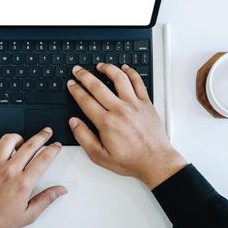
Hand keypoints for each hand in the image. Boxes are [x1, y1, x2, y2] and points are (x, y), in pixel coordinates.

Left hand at [0, 128, 66, 227]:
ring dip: (19, 137)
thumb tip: (60, 190)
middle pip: (30, 145)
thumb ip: (46, 199)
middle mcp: (9, 171)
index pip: (43, 159)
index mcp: (22, 183)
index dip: (53, 149)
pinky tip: (3, 147)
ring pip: (9, 139)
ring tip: (23, 141)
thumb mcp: (28, 215)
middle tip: (47, 132)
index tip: (56, 146)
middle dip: (42, 136)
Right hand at [67, 63, 186, 188]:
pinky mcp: (146, 103)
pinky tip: (125, 68)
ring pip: (119, 78)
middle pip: (98, 86)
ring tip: (100, 65)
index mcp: (106, 123)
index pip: (85, 100)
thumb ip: (84, 137)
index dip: (76, 90)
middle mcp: (120, 110)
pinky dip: (131, 72)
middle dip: (84, 76)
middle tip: (77, 70)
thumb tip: (74, 122)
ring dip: (108, 68)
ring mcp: (134, 104)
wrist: (156, 162)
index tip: (71, 84)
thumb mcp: (100, 156)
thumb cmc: (131, 161)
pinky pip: (138, 82)